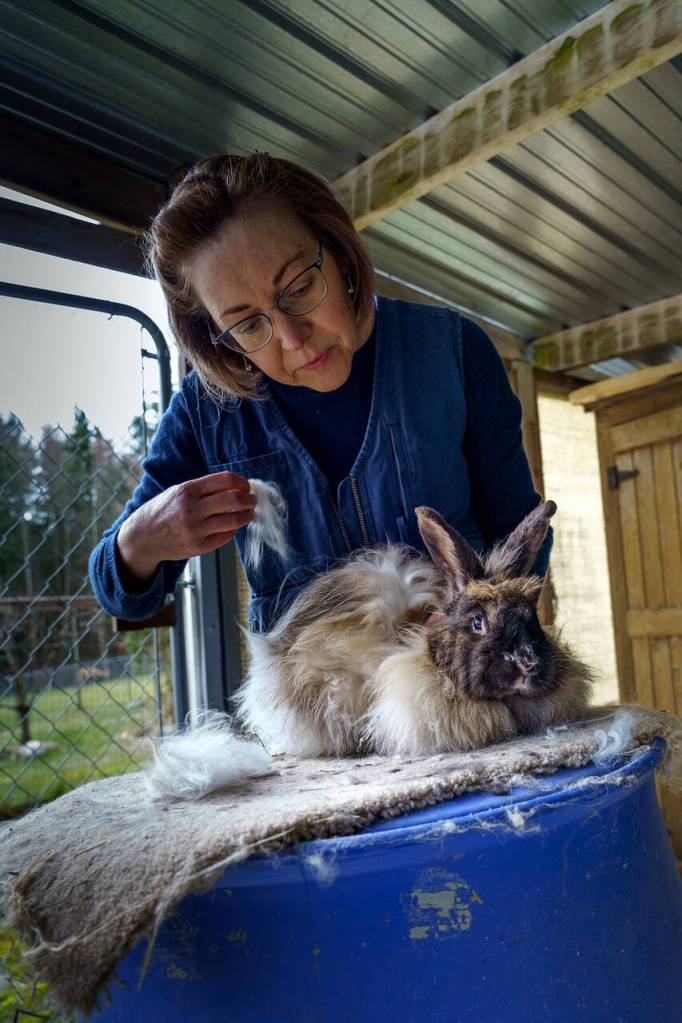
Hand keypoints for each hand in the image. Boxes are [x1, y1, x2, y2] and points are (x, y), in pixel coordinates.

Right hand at [116, 471, 256, 581]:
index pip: (225, 480)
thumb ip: (205, 489)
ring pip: (234, 519)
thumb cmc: (164, 510)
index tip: (246, 485)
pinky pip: (226, 536)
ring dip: (247, 515)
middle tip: (253, 500)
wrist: (142, 537)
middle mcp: (191, 509)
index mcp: (187, 490)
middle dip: (250, 498)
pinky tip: (232, 526)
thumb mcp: (179, 492)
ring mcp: (195, 530)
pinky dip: (233, 529)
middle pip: (234, 499)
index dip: (242, 481)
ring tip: (249, 513)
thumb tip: (237, 486)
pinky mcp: (198, 547)